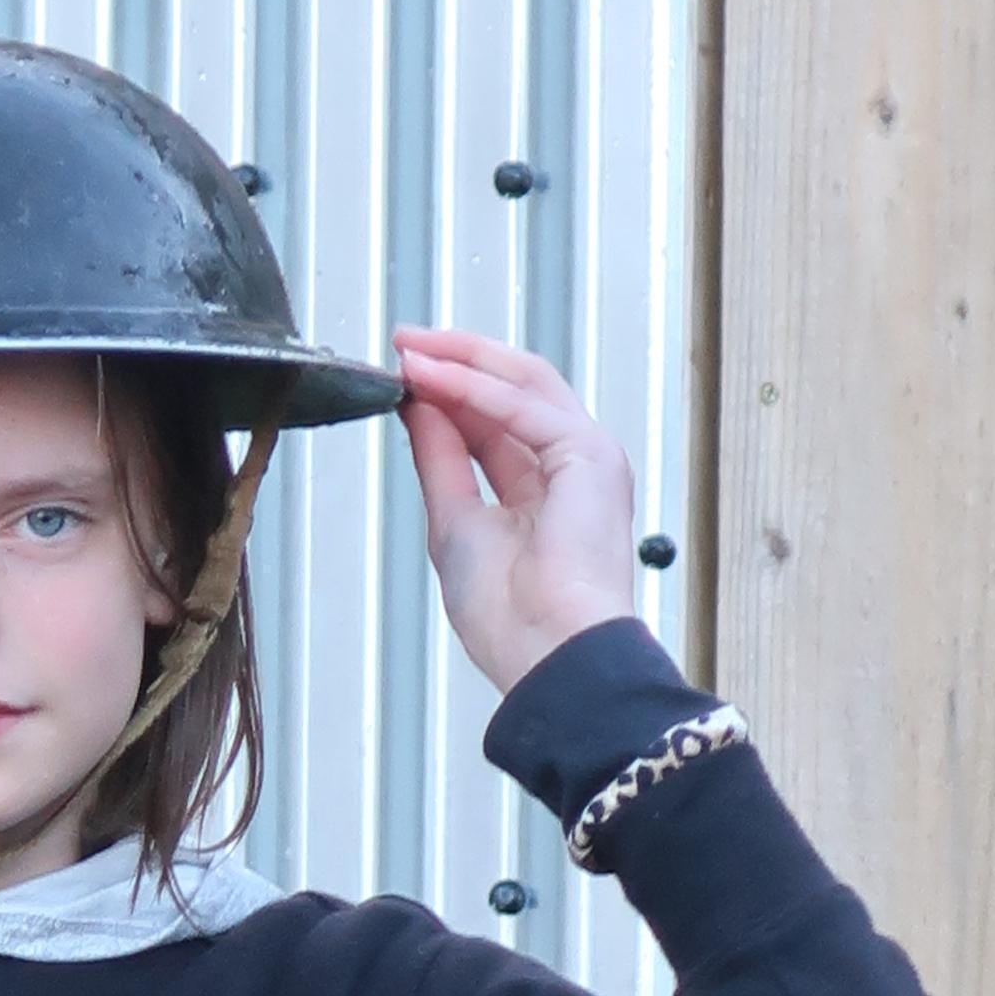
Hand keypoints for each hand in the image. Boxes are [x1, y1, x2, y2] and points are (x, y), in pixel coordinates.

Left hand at [398, 328, 642, 707]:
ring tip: (411, 350)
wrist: (546, 652)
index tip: (403, 372)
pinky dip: (475, 389)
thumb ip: (440, 458)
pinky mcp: (590, 455)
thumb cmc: (511, 617)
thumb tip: (418, 405)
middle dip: (457, 361)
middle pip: (514, 391)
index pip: (495, 421)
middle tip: (404, 343)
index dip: (449, 391)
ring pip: (524, 384)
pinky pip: (524, 406)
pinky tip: (434, 378)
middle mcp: (572, 468)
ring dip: (463, 361)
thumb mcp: (455, 521)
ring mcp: (587, 458)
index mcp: (546, 491)